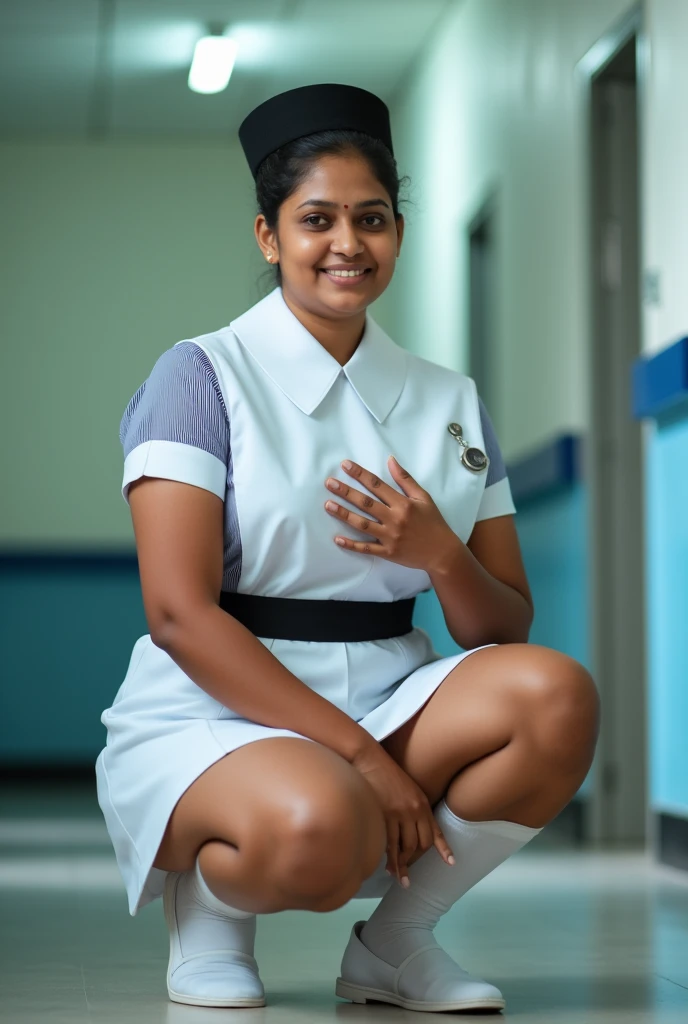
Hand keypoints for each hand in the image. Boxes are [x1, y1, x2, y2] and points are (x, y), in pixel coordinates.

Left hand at [324, 456, 459, 571]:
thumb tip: (390, 460)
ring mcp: (389, 537)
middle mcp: (394, 519)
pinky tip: (337, 539)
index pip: (377, 485)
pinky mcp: (387, 552)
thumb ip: (405, 479)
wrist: (442, 552)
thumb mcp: (423, 497)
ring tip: (328, 505)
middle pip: (366, 503)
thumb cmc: (433, 522)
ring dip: (344, 514)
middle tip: (329, 483)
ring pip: (362, 524)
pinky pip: (366, 549)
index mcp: (403, 504)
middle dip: (346, 492)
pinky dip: (352, 545)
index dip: (360, 474)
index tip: (345, 465)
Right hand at [352, 742, 454, 887]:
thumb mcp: (407, 788)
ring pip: (406, 847)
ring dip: (402, 864)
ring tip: (399, 877)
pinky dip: (391, 858)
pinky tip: (389, 868)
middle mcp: (415, 809)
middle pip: (421, 844)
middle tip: (408, 871)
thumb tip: (411, 826)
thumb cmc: (384, 773)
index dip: (443, 848)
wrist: (368, 759)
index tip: (451, 863)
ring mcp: (401, 813)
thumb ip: (413, 806)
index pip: (435, 830)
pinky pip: (391, 843)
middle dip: (415, 860)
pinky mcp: (385, 815)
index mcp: (422, 803)